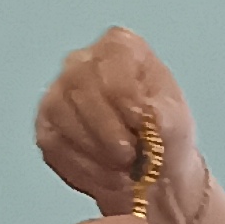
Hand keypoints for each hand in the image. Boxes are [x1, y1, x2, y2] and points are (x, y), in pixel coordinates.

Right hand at [34, 30, 200, 223]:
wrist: (152, 173)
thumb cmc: (164, 136)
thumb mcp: (177, 124)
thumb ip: (167, 117)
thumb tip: (150, 114)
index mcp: (120, 47)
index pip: (112, 68)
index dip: (126, 103)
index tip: (142, 128)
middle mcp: (82, 62)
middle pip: (82, 90)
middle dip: (108, 133)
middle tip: (131, 157)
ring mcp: (58, 92)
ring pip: (63, 117)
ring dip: (97, 153)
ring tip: (125, 169)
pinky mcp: (46, 126)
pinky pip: (55, 145)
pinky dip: (84, 168)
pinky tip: (108, 176)